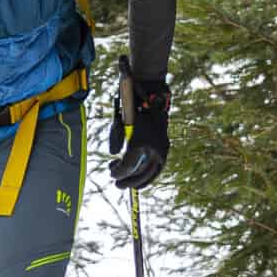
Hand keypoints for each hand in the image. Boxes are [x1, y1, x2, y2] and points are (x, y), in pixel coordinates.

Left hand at [108, 65, 168, 189]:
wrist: (152, 92)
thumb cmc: (132, 105)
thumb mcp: (118, 121)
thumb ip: (115, 138)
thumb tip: (114, 154)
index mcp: (141, 143)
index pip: (129, 165)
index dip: (119, 173)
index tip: (111, 173)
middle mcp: (154, 148)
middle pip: (140, 173)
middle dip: (127, 180)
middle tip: (117, 184)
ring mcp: (162, 148)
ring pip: (151, 173)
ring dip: (137, 180)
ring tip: (127, 183)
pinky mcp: (165, 147)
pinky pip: (157, 168)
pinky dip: (149, 176)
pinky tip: (140, 181)